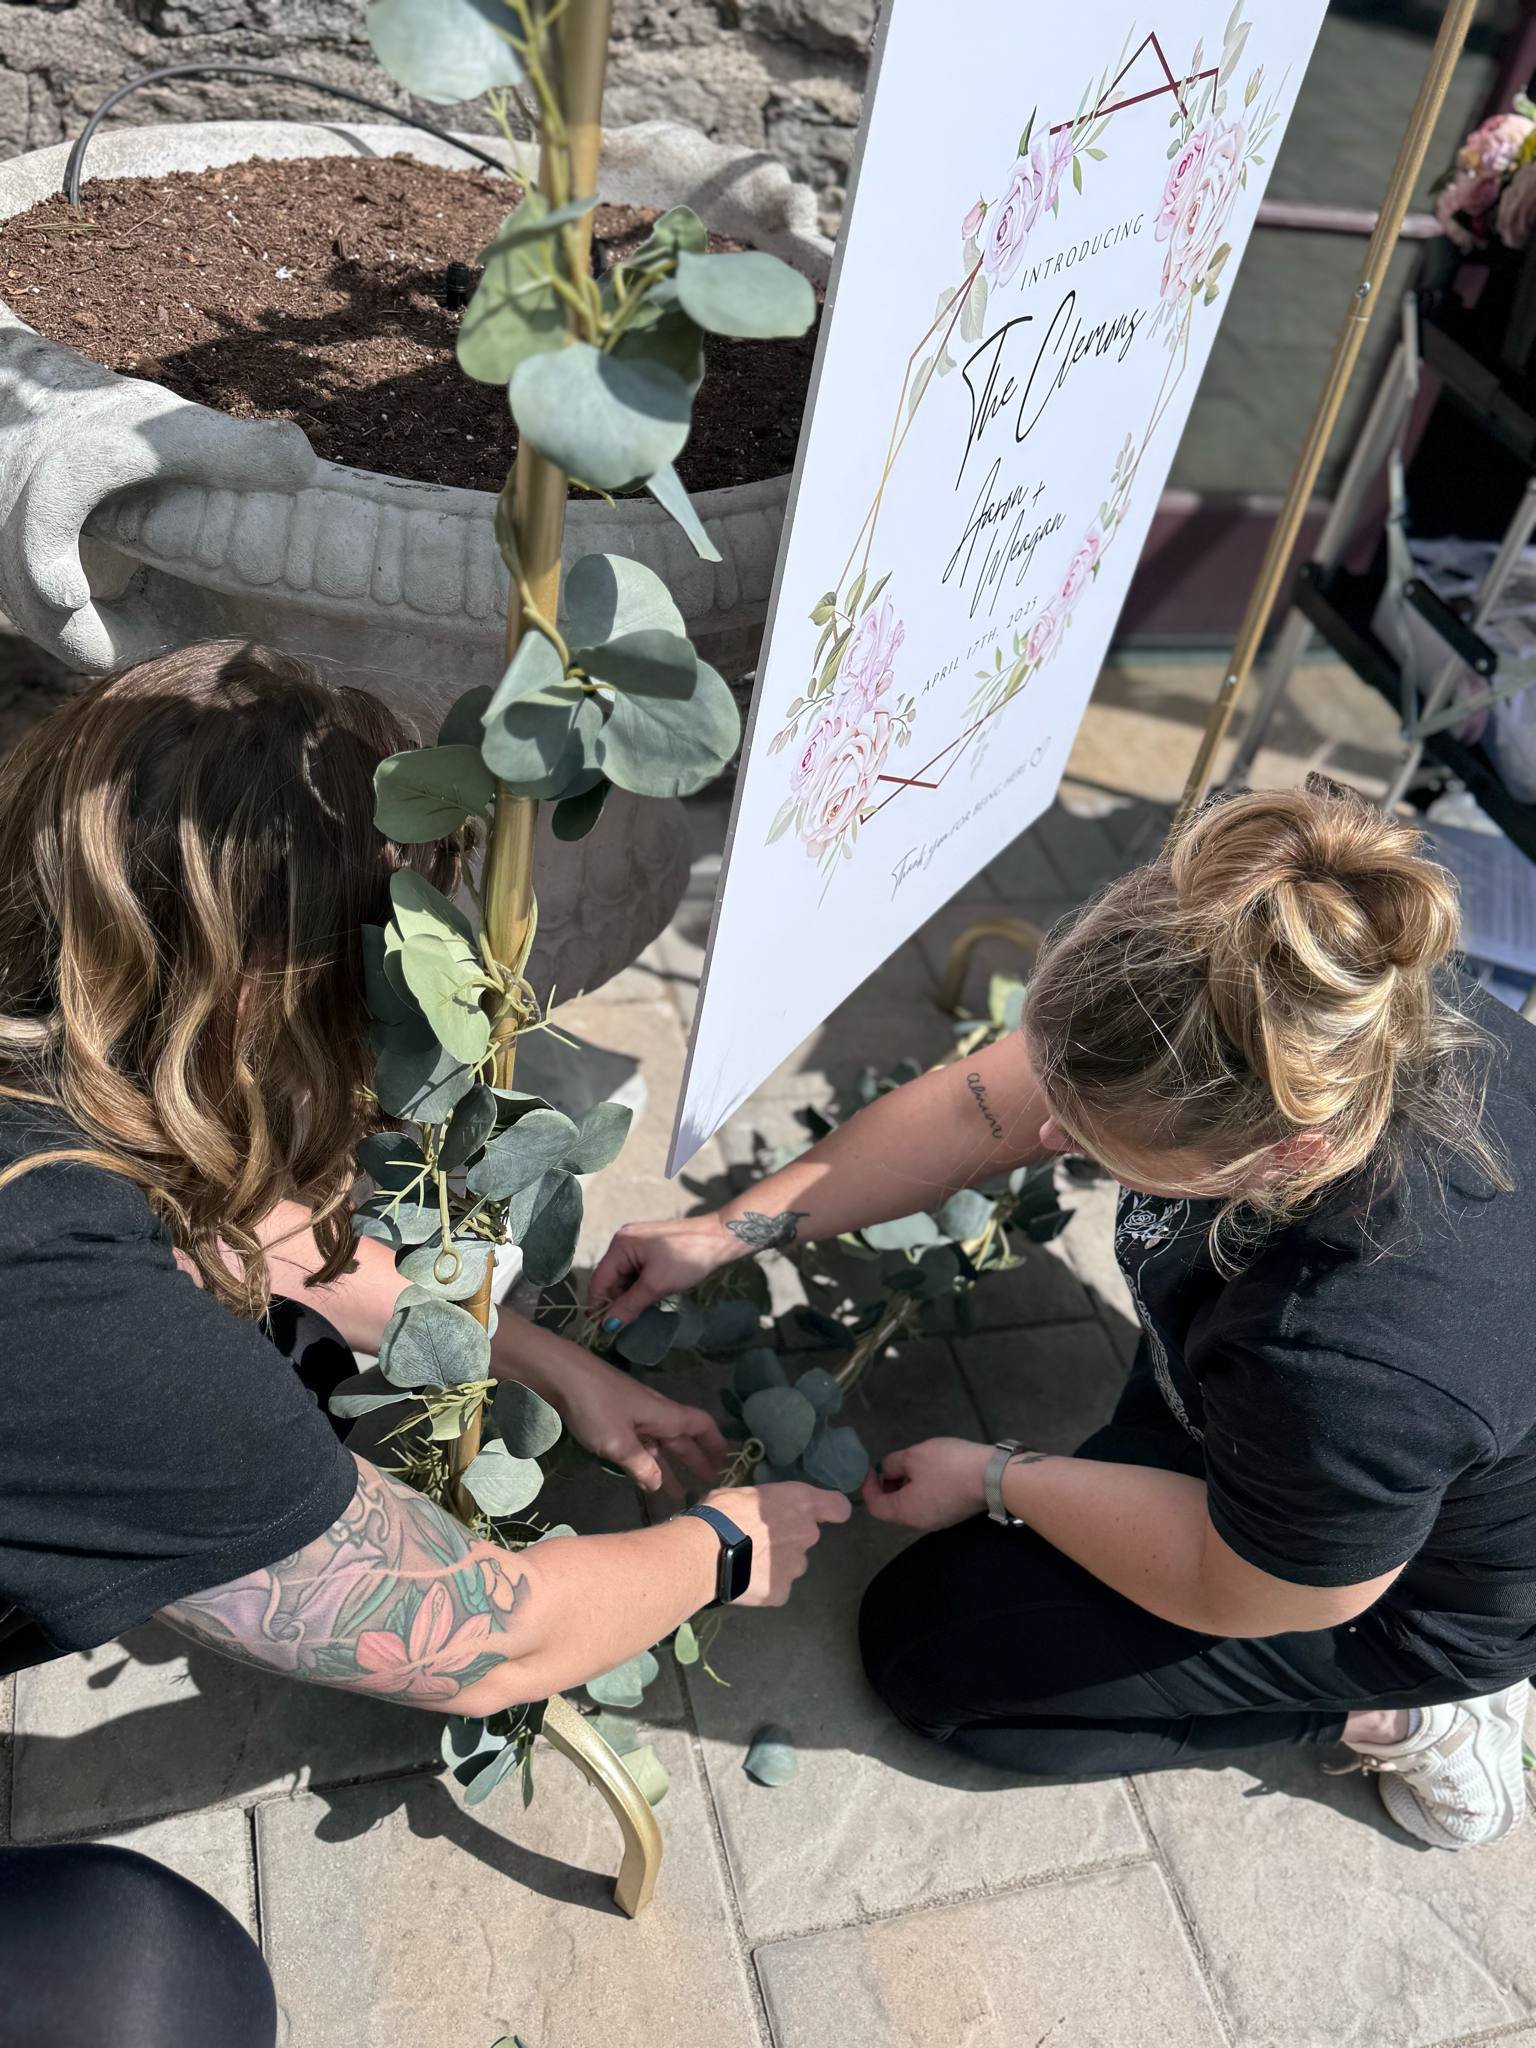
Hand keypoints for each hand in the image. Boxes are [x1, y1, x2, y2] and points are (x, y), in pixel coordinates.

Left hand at [497, 1323, 727, 1495]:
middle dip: (695, 1460)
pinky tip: (641, 1476)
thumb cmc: (595, 1406)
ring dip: (669, 1466)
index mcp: (664, 1414)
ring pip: (659, 1443)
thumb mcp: (619, 1442)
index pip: (701, 1425)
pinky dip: (646, 1460)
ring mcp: (633, 1414)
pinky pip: (640, 1441)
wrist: (561, 1375)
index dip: (715, 1444)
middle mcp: (654, 1412)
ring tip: (676, 1493)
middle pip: (682, 1437)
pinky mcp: (613, 1416)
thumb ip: (641, 1465)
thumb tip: (659, 1484)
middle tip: (706, 1485)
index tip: (725, 1464)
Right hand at [589, 1214, 737, 1326]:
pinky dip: (639, 1287)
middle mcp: (624, 1241)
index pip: (599, 1279)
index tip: (602, 1330)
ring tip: (636, 1316)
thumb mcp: (656, 1285)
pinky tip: (647, 1301)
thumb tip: (608, 1325)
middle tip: (622, 1327)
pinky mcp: (652, 1248)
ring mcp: (638, 1243)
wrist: (720, 1238)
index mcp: (621, 1245)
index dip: (598, 1306)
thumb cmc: (687, 1258)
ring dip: (629, 1296)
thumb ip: (630, 1305)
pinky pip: (637, 1272)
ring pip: (625, 1277)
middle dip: (616, 1302)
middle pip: (611, 1278)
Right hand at [703, 1482, 851, 1606]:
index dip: (830, 1511)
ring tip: (747, 1562)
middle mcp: (807, 1534)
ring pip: (791, 1564)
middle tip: (757, 1539)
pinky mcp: (782, 1592)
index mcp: (801, 1503)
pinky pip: (776, 1587)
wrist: (706, 1551)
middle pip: (806, 1537)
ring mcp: (796, 1566)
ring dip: (775, 1563)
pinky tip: (743, 1580)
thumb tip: (758, 1510)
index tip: (821, 1514)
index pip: (838, 1507)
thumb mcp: (746, 1492)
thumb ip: (765, 1503)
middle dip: (787, 1538)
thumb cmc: (723, 1511)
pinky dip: (763, 1585)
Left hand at [861, 1438, 990, 1532]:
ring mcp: (939, 1520)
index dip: (868, 1487)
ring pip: (912, 1505)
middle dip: (888, 1485)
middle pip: (894, 1508)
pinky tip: (932, 1471)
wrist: (993, 1477)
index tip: (871, 1468)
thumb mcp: (914, 1456)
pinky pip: (928, 1503)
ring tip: (913, 1465)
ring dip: (906, 1486)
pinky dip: (922, 1489)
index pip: (875, 1506)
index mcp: (906, 1512)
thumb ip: (893, 1464)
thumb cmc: (948, 1466)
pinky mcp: (953, 1513)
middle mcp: (920, 1522)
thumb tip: (887, 1470)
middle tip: (894, 1465)